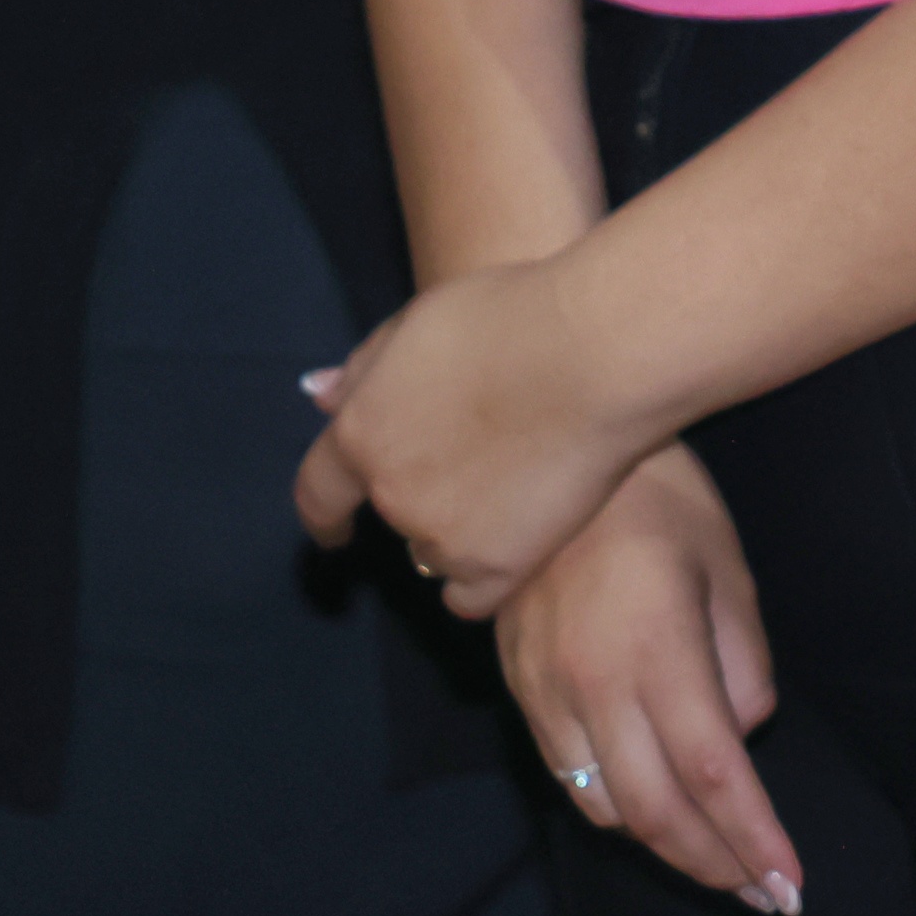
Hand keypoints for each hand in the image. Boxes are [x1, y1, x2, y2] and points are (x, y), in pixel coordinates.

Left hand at [289, 253, 662, 615]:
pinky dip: (484, 575)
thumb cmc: (512, 318)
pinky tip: (516, 543)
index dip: (325, 514)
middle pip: (394, 512)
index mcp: (363, 431)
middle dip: (423, 491)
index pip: (319, 490)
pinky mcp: (497, 568)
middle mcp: (391, 492)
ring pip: (433, 552)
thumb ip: (366, 367)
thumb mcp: (420, 319)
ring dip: (456, 530)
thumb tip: (319, 395)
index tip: (335, 531)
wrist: (596, 356)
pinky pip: (471, 597)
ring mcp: (442, 537)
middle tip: (479, 454)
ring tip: (513, 485)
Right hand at [491, 449, 801, 913]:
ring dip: (664, 846)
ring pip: (604, 807)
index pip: (715, 777)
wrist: (544, 447)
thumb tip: (740, 737)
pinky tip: (651, 809)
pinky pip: (566, 775)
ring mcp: (545, 690)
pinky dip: (613, 808)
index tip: (791, 890)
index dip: (754, 844)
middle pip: (656, 814)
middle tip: (766, 900)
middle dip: (716, 868)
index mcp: (655, 652)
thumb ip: (742, 664)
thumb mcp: (726, 568)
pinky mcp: (517, 686)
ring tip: (718, 861)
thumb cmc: (657, 496)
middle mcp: (591, 685)